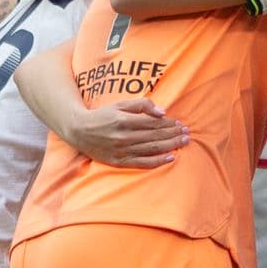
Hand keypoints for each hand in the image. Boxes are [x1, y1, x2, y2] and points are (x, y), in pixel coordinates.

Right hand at [66, 98, 188, 168]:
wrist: (79, 131)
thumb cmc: (103, 116)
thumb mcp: (119, 105)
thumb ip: (141, 105)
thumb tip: (162, 112)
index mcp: (123, 121)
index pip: (152, 123)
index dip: (168, 124)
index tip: (180, 123)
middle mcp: (123, 137)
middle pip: (155, 136)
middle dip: (173, 134)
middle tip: (187, 133)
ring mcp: (121, 151)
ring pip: (151, 149)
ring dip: (170, 145)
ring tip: (184, 142)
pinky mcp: (119, 162)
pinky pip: (142, 163)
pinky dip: (158, 161)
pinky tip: (171, 157)